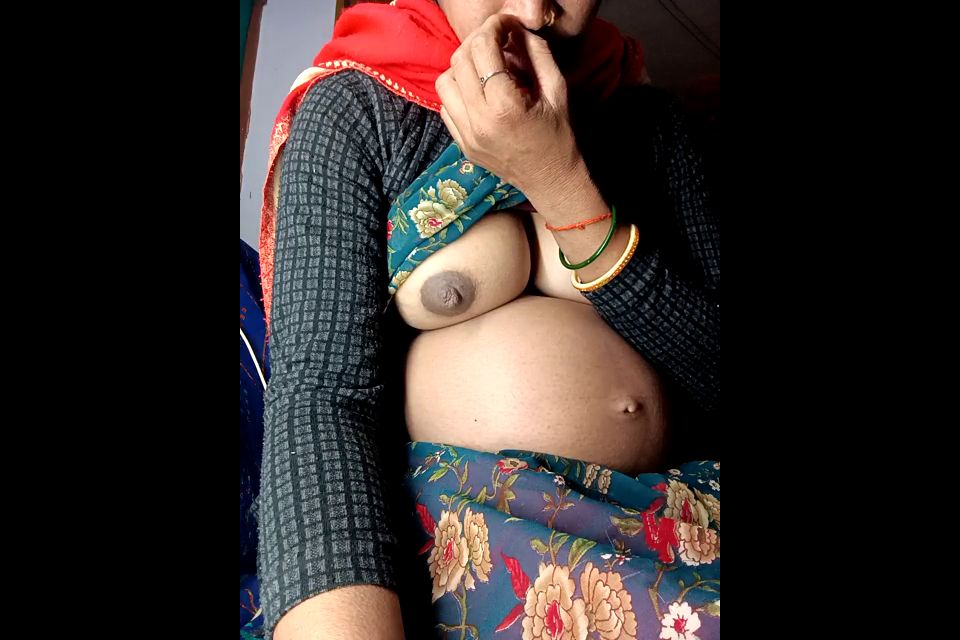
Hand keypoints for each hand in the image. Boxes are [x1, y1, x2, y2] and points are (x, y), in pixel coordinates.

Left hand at [435, 13, 583, 202]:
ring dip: (462, 66)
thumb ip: (537, 53)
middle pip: (460, 61)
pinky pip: (445, 106)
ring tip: (484, 66)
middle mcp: (479, 121)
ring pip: (445, 81)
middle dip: (477, 42)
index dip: (493, 27)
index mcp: (505, 106)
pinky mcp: (461, 144)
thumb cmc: (560, 136)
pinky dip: (458, 91)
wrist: (551, 180)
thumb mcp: (557, 90)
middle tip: (496, 40)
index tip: (506, 24)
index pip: (483, 48)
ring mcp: (466, 135)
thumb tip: (517, 29)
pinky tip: (478, 92)